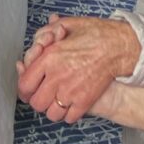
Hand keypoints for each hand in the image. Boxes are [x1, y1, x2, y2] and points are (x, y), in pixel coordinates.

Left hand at [17, 18, 139, 124]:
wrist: (118, 46)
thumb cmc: (94, 34)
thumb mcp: (66, 25)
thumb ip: (45, 34)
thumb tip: (36, 45)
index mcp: (48, 58)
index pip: (25, 84)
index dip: (25, 89)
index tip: (29, 88)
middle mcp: (57, 77)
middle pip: (37, 102)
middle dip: (38, 100)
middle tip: (44, 95)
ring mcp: (71, 92)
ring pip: (52, 113)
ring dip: (52, 109)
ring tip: (56, 101)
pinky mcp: (85, 101)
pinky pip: (69, 118)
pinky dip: (68, 114)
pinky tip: (70, 105)